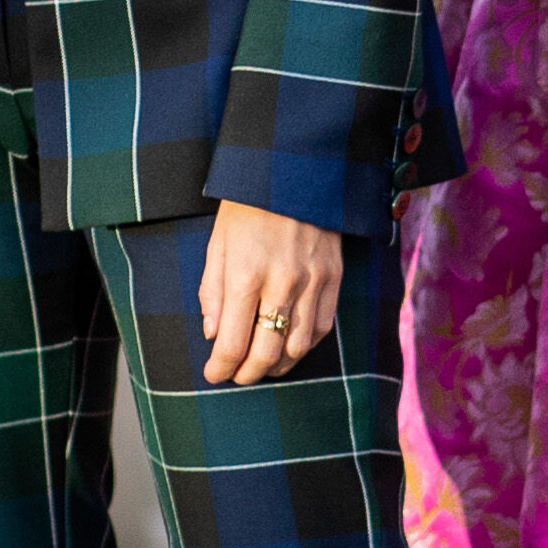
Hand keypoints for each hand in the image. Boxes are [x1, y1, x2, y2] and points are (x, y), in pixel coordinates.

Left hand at [198, 198, 344, 385]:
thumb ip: (213, 291)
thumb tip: (213, 334)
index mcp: (246, 274)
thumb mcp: (217, 243)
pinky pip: (322, 327)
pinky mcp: (333, 277)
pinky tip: (291, 345)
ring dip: (278, 365)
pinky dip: (305, 345)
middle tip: (237, 377)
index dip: (220, 368)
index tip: (213, 374)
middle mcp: (282, 283)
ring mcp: (313, 282)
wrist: (294, 169)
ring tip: (263, 365)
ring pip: (299, 347)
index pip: (233, 342)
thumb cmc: (247, 206)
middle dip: (248, 374)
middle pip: (267, 352)